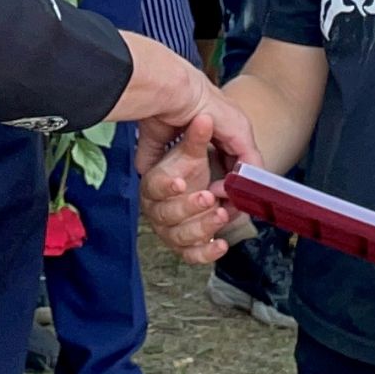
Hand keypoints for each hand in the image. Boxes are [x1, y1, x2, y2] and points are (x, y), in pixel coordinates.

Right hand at [137, 107, 262, 265]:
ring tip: (222, 214)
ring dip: (202, 227)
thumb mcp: (191, 153)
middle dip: (189, 207)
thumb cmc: (187, 170)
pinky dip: (207, 252)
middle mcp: (157, 212)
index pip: (155, 187)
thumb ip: (197, 138)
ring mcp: (170, 231)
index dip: (167, 187)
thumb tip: (204, 117)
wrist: (192, 191)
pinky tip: (222, 243)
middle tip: (208, 197)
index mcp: (153, 186)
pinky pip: (192, 256)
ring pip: (181, 236)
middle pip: (167, 214)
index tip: (180, 182)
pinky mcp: (185, 247)